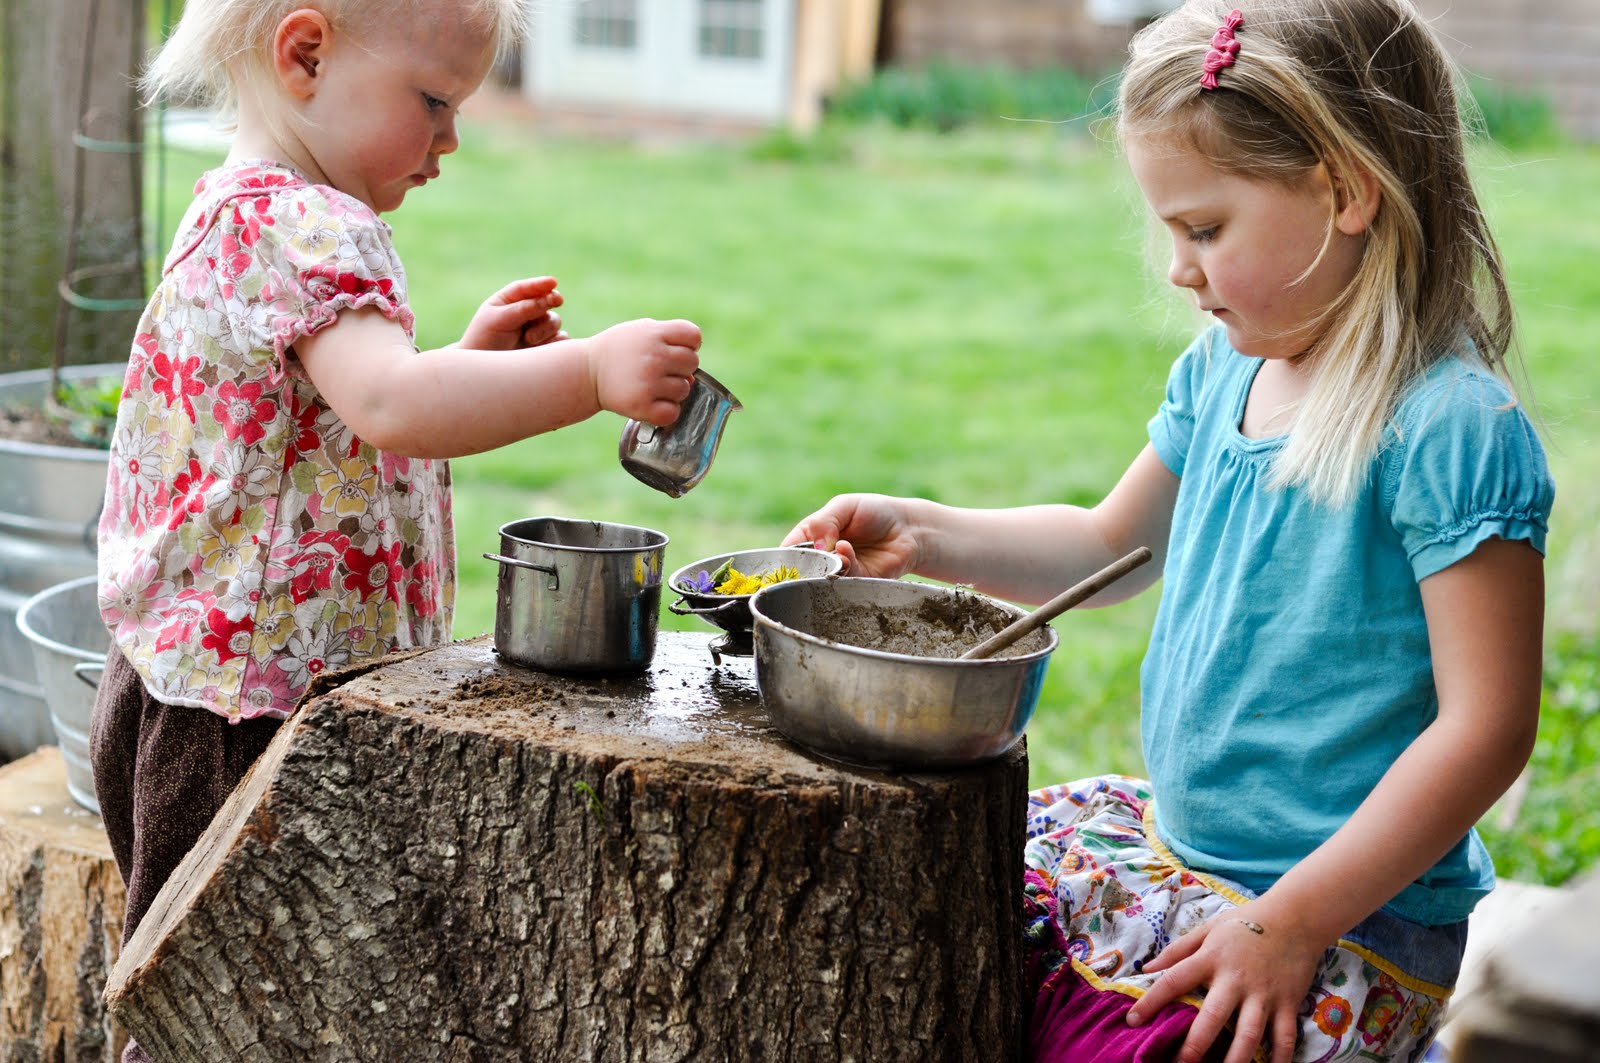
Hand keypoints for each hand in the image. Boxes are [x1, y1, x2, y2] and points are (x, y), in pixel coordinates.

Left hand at [461, 276, 566, 350]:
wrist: (485, 374)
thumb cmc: (485, 341)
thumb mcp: (499, 321)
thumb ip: (523, 309)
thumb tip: (549, 297)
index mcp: (509, 301)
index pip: (526, 289)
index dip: (540, 284)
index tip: (553, 282)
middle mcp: (525, 313)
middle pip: (546, 302)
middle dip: (549, 303)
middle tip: (556, 300)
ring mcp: (537, 330)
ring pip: (554, 321)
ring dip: (545, 328)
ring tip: (529, 339)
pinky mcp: (546, 348)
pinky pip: (561, 340)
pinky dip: (556, 342)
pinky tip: (544, 347)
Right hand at [586, 318, 701, 426]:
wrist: (587, 371)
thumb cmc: (619, 350)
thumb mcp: (641, 330)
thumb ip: (670, 337)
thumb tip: (692, 367)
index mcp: (654, 333)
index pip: (693, 336)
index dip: (689, 345)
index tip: (675, 350)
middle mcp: (654, 356)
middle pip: (692, 363)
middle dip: (681, 368)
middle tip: (661, 371)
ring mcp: (648, 381)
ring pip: (684, 389)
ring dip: (673, 391)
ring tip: (654, 387)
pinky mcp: (640, 405)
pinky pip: (672, 413)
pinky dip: (666, 412)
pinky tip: (653, 403)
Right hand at [779, 494, 920, 578]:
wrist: (909, 529)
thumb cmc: (876, 512)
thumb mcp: (844, 506)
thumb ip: (824, 522)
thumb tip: (816, 545)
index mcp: (813, 536)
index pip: (789, 551)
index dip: (784, 557)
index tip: (786, 558)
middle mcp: (823, 557)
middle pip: (801, 570)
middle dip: (805, 565)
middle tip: (812, 555)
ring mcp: (839, 571)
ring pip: (821, 578)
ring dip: (826, 565)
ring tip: (839, 547)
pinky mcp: (857, 582)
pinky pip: (843, 581)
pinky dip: (843, 566)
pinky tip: (848, 551)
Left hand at [1125, 908, 1321, 1062]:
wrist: (1296, 917)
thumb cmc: (1246, 922)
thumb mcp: (1208, 928)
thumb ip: (1177, 949)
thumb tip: (1147, 967)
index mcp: (1211, 958)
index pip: (1174, 980)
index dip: (1151, 1001)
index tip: (1133, 1021)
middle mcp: (1235, 979)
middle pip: (1212, 1016)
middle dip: (1195, 1044)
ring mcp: (1263, 993)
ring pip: (1248, 1033)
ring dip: (1235, 1059)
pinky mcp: (1288, 1002)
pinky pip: (1284, 1036)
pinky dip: (1280, 1058)